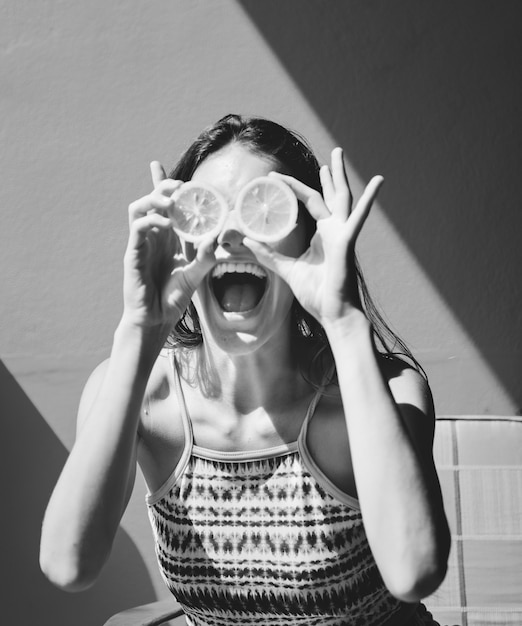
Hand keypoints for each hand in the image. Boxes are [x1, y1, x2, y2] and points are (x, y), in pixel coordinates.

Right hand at [122, 162, 215, 330]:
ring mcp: (142, 242)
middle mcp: (153, 236)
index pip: (163, 204)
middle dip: (163, 186)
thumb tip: (219, 236)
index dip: (160, 183)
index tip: (159, 165)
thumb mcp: (197, 274)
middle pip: (152, 200)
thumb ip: (207, 256)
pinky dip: (152, 219)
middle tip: (179, 185)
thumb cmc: (173, 297)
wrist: (156, 319)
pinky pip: (138, 226)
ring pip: (139, 207)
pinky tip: (166, 223)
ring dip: (154, 198)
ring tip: (172, 201)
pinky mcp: (133, 252)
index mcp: (167, 237)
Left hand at [244, 148, 382, 325]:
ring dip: (340, 176)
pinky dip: (369, 200)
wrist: (333, 313)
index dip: (294, 188)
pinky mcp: (347, 241)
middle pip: (331, 195)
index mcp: (322, 235)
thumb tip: (247, 240)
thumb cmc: (317, 294)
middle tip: (331, 155)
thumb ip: (268, 255)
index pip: (309, 203)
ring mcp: (342, 234)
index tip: (276, 177)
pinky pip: (358, 217)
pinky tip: (379, 181)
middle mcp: (333, 230)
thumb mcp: (287, 270)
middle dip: (330, 175)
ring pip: (342, 197)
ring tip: (338, 154)